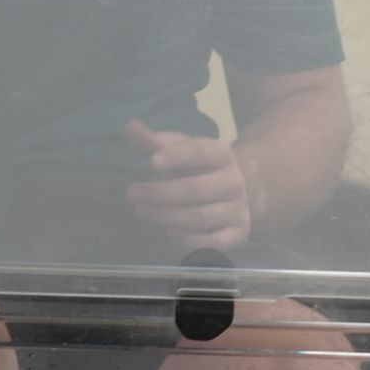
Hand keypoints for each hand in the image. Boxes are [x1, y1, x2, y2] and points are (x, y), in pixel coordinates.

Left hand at [123, 119, 251, 252]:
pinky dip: (188, 240)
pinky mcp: (239, 234)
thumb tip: (130, 127)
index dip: (176, 157)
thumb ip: (155, 141)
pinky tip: (168, 231)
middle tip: (131, 194)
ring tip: (141, 211)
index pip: (201, 153)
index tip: (151, 162)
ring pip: (200, 217)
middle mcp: (234, 182)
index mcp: (222, 155)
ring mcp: (239, 209)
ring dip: (166, 217)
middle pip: (197, 189)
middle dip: (160, 193)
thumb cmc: (198, 167)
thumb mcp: (180, 150)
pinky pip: (212, 243)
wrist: (237, 190)